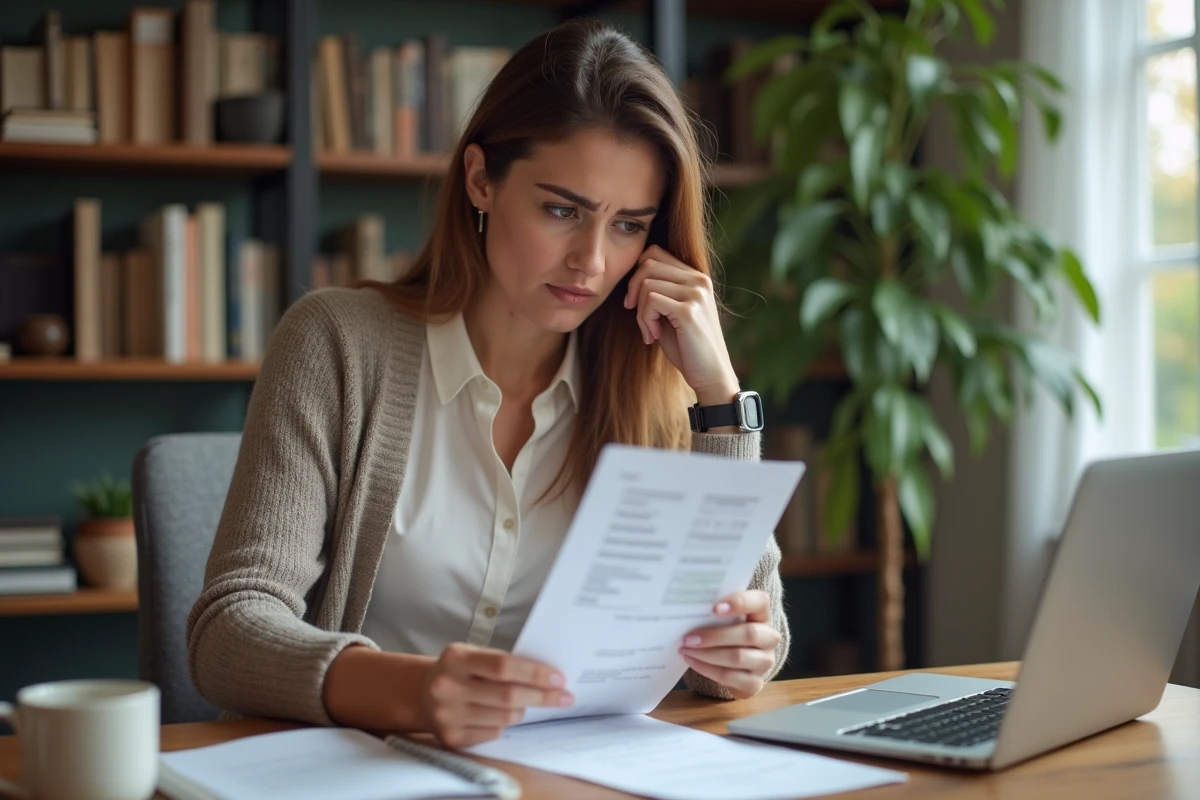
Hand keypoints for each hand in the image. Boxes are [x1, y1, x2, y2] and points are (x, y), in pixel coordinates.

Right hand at [421, 643, 573, 747]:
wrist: (423, 693)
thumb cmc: (459, 670)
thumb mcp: (472, 655)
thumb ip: (502, 662)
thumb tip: (547, 676)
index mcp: (455, 658)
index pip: (503, 666)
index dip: (534, 673)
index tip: (558, 678)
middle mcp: (447, 687)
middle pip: (507, 696)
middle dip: (541, 696)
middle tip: (563, 696)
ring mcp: (447, 715)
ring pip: (504, 717)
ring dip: (522, 710)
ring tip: (523, 702)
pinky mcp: (450, 738)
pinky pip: (493, 733)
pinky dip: (503, 724)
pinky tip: (497, 714)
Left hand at [623, 245, 739, 405]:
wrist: (710, 375)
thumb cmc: (688, 347)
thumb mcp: (672, 313)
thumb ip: (659, 291)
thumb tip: (633, 277)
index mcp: (696, 277)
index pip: (654, 253)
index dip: (637, 274)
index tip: (634, 301)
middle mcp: (699, 280)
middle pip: (647, 263)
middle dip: (633, 290)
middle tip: (638, 317)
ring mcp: (696, 294)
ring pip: (646, 284)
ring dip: (640, 312)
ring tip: (650, 331)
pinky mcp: (689, 311)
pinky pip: (650, 301)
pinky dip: (644, 321)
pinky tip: (653, 337)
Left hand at [680, 590, 779, 699]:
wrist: (738, 667)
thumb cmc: (728, 633)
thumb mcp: (727, 619)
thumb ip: (716, 611)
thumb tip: (690, 605)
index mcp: (762, 615)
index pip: (760, 602)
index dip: (739, 603)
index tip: (714, 608)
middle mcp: (770, 638)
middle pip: (749, 634)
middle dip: (715, 636)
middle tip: (688, 637)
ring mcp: (765, 662)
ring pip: (738, 657)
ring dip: (707, 654)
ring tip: (686, 649)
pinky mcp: (755, 683)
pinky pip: (729, 676)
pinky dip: (706, 669)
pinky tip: (692, 661)